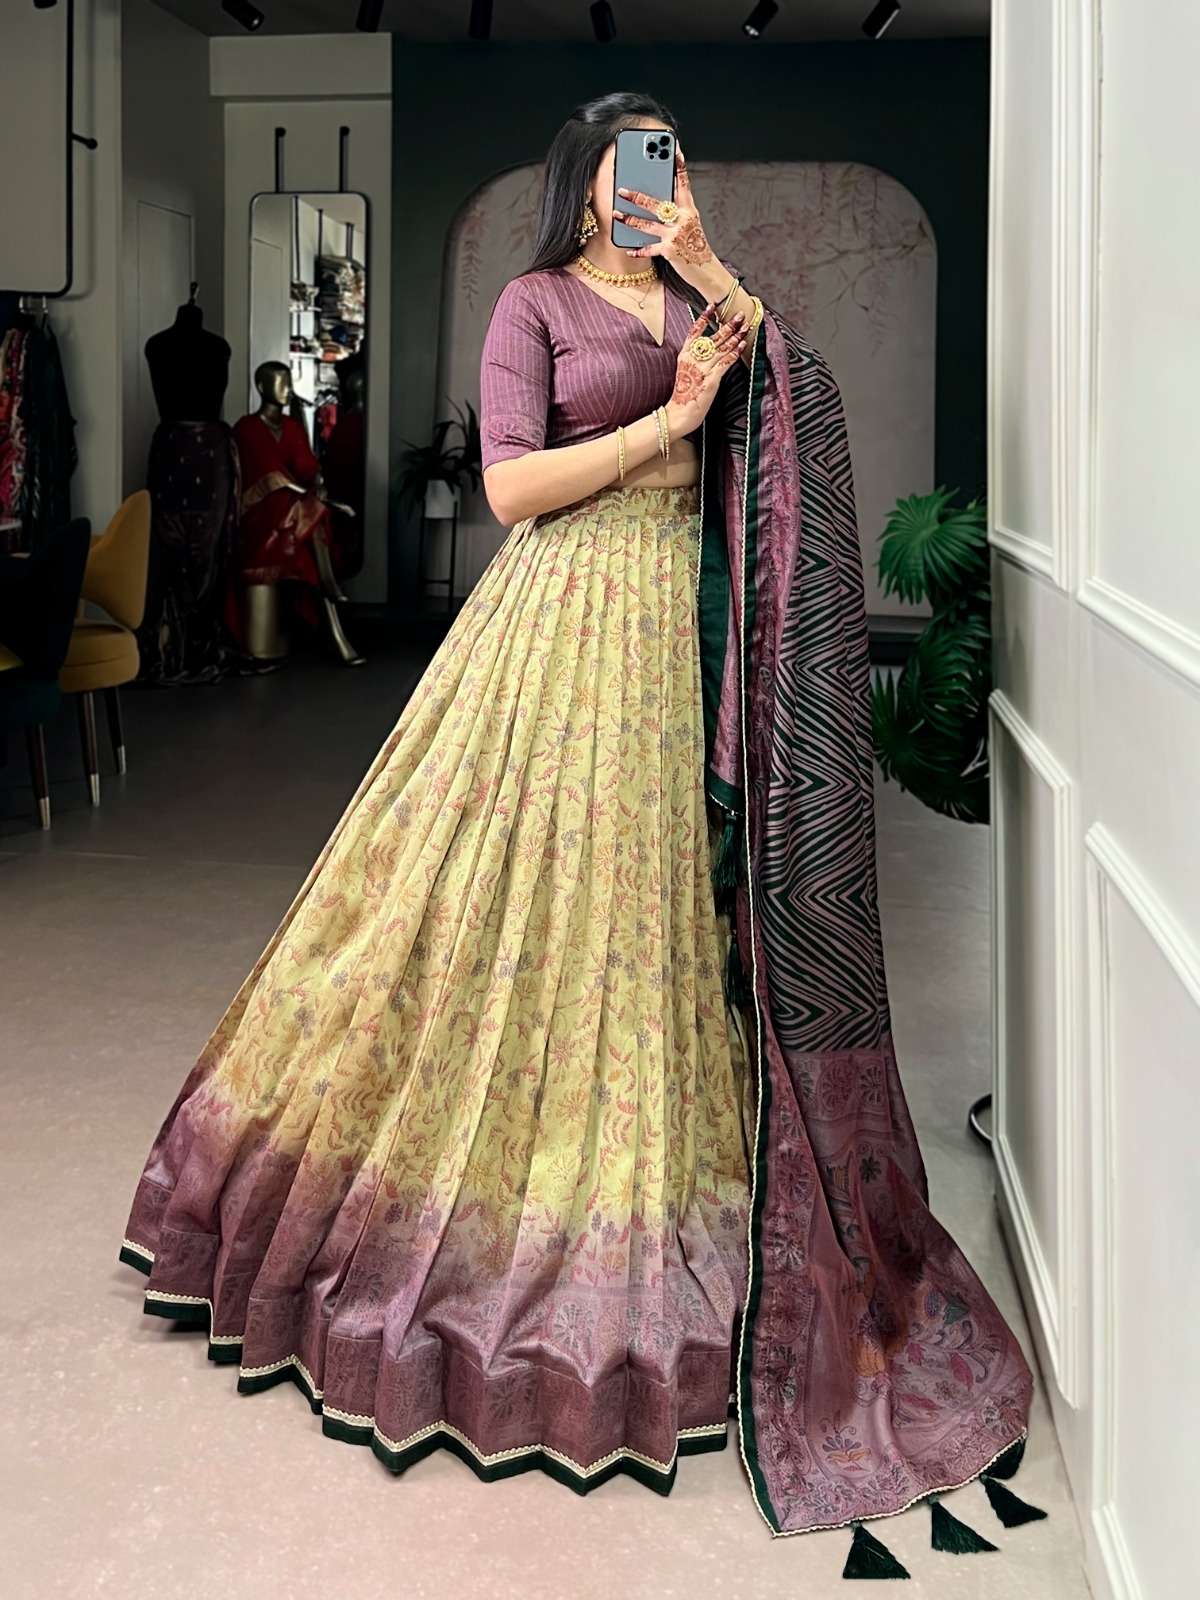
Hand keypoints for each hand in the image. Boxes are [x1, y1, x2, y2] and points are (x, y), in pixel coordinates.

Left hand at [613, 142, 718, 276]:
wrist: (706, 270)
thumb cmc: (695, 246)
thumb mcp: (690, 224)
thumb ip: (677, 212)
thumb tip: (655, 202)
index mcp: (689, 210)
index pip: (684, 184)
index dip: (679, 167)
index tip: (674, 151)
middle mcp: (683, 219)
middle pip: (656, 204)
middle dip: (637, 196)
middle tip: (621, 190)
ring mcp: (675, 234)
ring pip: (647, 224)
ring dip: (629, 219)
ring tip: (616, 214)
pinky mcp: (669, 250)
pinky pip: (649, 248)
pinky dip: (638, 250)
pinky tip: (628, 249)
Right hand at [666, 305, 746, 435]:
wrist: (680, 413)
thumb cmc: (684, 395)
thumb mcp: (685, 372)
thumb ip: (694, 359)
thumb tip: (709, 349)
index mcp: (684, 355)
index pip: (694, 331)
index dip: (704, 317)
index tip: (713, 306)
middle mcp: (693, 359)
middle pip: (713, 337)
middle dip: (728, 324)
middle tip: (740, 314)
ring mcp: (702, 368)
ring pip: (722, 347)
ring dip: (736, 336)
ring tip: (746, 326)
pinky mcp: (711, 379)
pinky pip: (726, 362)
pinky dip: (735, 352)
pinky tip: (743, 344)